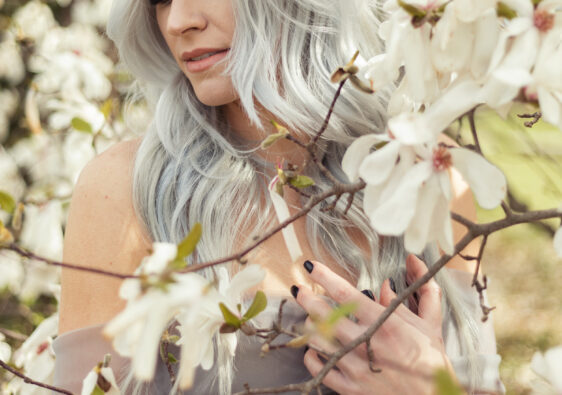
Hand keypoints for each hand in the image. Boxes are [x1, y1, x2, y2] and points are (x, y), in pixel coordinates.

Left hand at [293, 255, 455, 394]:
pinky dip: (311, 355)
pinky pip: (318, 368)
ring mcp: (355, 367)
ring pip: (317, 340)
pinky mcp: (349, 388)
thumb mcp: (431, 324)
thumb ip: (423, 290)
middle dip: (307, 299)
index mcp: (385, 324)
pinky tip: (314, 348)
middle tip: (299, 289)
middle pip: (324, 315)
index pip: (346, 294)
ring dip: (309, 326)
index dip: (325, 277)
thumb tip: (412, 262)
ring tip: (309, 317)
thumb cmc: (431, 364)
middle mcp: (366, 343)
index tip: (311, 266)